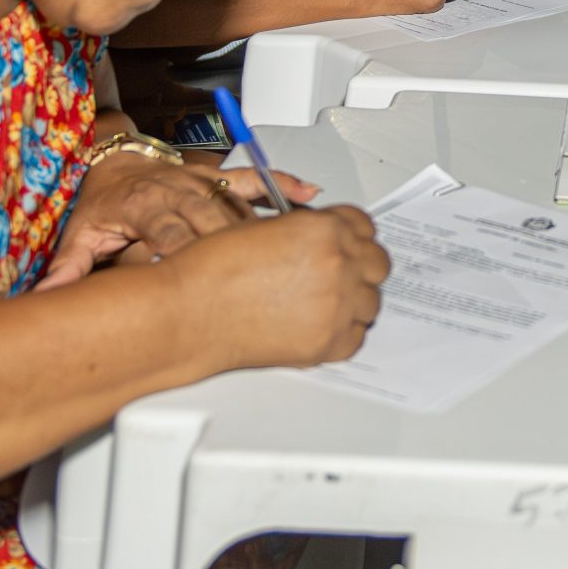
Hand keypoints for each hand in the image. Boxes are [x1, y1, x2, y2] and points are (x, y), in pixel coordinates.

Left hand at [42, 147, 323, 287]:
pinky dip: (280, 183)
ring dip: (263, 226)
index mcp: (143, 204)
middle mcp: (176, 187)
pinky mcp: (216, 175)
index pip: (171, 232)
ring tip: (294, 244)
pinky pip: (252, 177)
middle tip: (257, 272)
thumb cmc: (99, 202)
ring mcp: (200, 180)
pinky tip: (307, 194)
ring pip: (237, 204)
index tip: (203, 278)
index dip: (187, 255)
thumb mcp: (78, 234)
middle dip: (232, 246)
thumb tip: (48, 300)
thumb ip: (68, 269)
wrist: (108, 160)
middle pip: (211, 220)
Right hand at [175, 206, 390, 367]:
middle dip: (360, 267)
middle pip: (377, 264)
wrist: (190, 311)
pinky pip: (357, 336)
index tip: (347, 244)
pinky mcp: (329, 342)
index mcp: (326, 229)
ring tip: (322, 304)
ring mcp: (337, 306)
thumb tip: (326, 243)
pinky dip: (342, 333)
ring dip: (352, 301)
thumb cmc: (214, 270)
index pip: (365, 226)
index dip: (353, 235)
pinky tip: (318, 325)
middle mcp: (338, 264)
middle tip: (337, 275)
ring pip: (370, 302)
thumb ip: (308, 232)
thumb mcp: (267, 228)